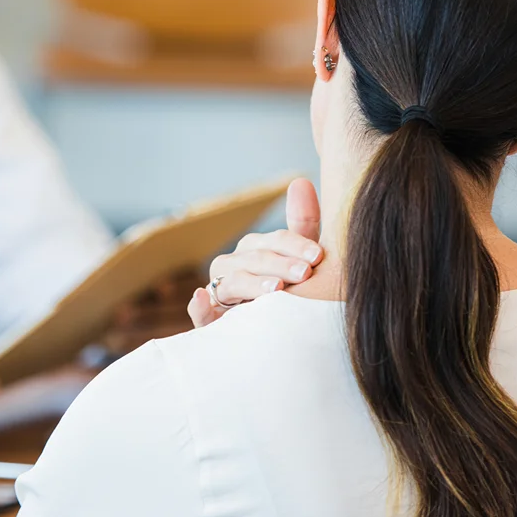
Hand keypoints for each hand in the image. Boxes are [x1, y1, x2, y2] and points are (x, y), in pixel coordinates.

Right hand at [188, 178, 322, 327]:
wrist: (282, 337)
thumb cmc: (293, 293)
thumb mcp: (301, 260)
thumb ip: (303, 224)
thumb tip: (300, 180)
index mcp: (253, 250)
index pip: (272, 241)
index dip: (294, 245)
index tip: (318, 256)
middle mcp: (233, 267)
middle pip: (253, 260)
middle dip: (279, 265)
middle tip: (303, 274)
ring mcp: (219, 293)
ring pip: (231, 281)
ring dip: (251, 283)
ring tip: (275, 289)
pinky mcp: (211, 321)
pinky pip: (200, 312)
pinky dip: (198, 305)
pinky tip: (202, 297)